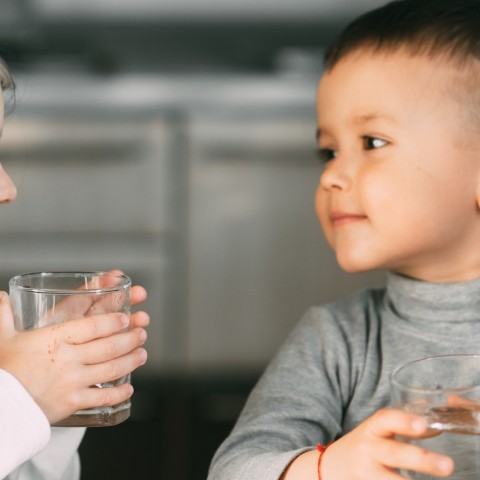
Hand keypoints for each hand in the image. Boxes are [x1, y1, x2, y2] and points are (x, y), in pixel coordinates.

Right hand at [0, 290, 147, 423]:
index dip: (114, 321)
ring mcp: (72, 382)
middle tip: (142, 332)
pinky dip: (119, 393)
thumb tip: (1, 297)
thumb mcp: (3, 339)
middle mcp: (68, 359)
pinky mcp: (73, 403)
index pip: (93, 326)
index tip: (126, 318)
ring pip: (111, 368)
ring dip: (131, 360)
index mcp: (54, 339)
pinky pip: (102, 398)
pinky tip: (129, 388)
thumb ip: (4, 316)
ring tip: (142, 354)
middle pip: (108, 346)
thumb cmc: (3, 371)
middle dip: (130, 338)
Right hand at [320, 408, 453, 478]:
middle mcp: (367, 450)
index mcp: (372, 429)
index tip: (422, 425)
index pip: (386, 419)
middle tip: (448, 465)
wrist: (331, 466)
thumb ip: (402, 427)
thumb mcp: (377, 432)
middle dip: (421, 460)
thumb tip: (438, 424)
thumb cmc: (365, 446)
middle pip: (394, 453)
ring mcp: (365, 473)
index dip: (404, 421)